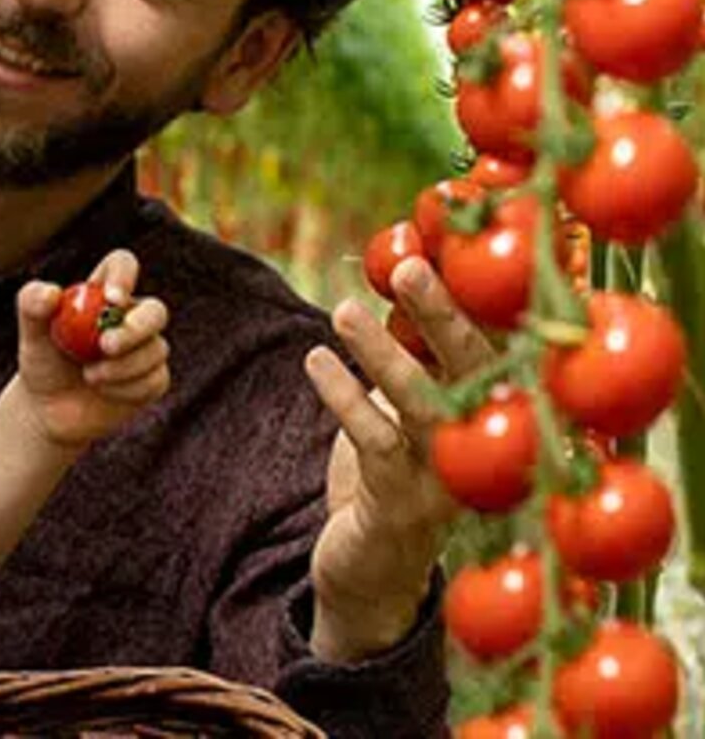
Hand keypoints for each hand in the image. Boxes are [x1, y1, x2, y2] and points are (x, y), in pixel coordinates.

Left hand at [13, 249, 170, 451]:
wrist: (51, 409)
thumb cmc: (43, 362)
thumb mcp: (31, 334)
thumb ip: (32, 306)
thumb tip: (51, 293)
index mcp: (103, 294)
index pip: (122, 265)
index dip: (124, 276)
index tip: (111, 299)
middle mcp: (132, 317)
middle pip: (156, 310)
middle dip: (136, 328)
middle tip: (106, 346)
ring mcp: (147, 348)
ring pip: (156, 349)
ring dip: (122, 367)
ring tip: (90, 377)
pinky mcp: (154, 379)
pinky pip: (155, 379)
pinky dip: (127, 389)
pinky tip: (104, 391)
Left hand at [304, 256, 496, 661]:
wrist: (375, 571)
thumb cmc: (394, 470)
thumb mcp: (409, 407)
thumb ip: (416, 349)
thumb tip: (407, 267)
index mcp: (498, 414)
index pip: (502, 346)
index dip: (479, 297)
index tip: (451, 247)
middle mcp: (487, 445)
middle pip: (475, 370)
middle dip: (443, 315)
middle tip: (411, 267)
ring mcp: (449, 479)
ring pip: (423, 405)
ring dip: (383, 354)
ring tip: (346, 309)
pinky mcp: (403, 505)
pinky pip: (375, 442)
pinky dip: (344, 397)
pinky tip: (315, 360)